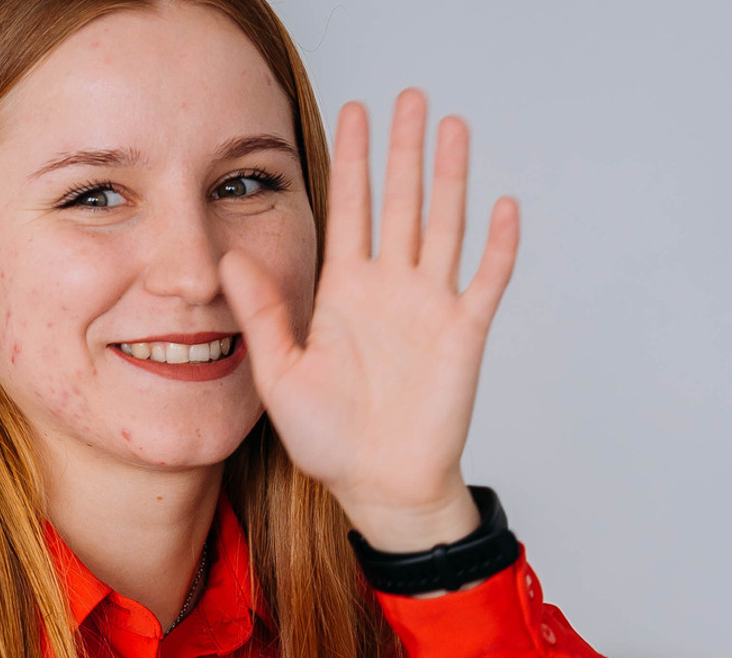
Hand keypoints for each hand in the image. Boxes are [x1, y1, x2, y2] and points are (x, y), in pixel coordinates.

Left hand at [221, 91, 517, 552]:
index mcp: (345, 294)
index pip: (350, 211)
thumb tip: (228, 259)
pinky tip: (503, 206)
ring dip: (450, 178)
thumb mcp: (281, 374)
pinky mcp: (462, 335)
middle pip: (401, 203)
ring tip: (451, 127)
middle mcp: (390, 290)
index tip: (356, 112)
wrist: (377, 487)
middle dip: (404, 151)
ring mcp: (429, 308)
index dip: (353, 162)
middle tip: (410, 97)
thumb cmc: (328, 440)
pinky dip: (497, 245)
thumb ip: (262, 313)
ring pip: (444, 225)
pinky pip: (486, 281)